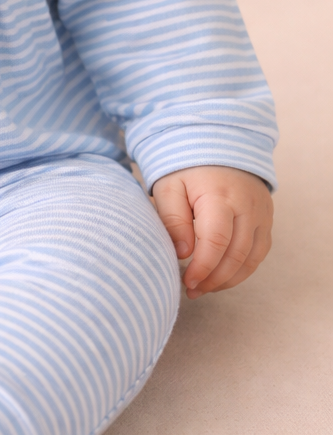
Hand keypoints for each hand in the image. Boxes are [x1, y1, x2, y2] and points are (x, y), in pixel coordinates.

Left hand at [152, 165, 272, 298]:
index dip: (203, 268)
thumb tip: (183, 253)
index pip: (216, 241)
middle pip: (237, 255)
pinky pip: (259, 252)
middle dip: (214, 279)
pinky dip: (242, 269)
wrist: (218, 144)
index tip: (187, 282)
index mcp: (220, 196)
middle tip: (192, 290)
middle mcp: (248, 206)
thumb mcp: (169, 187)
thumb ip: (173, 218)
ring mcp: (262, 213)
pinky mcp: (266, 219)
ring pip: (252, 258)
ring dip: (228, 279)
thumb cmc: (187, 168)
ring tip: (203, 288)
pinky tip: (221, 276)